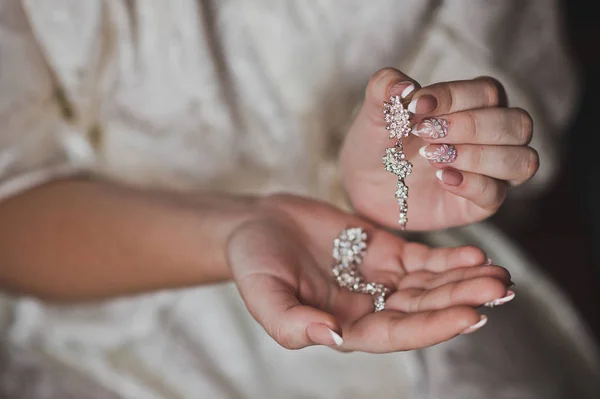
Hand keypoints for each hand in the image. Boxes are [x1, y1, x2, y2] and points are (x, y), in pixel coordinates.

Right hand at [228, 194, 511, 351]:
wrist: (257, 225)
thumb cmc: (254, 264)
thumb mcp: (263, 294)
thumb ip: (291, 322)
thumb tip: (332, 338)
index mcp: (346, 328)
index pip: (396, 333)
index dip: (432, 327)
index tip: (470, 316)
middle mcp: (370, 308)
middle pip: (423, 309)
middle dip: (460, 300)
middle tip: (498, 289)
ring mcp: (380, 279)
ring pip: (430, 285)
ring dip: (464, 281)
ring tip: (498, 274)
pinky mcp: (385, 250)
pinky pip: (422, 259)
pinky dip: (448, 258)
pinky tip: (474, 253)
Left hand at [341, 68, 538, 230]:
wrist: (364, 183)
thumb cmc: (379, 141)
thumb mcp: (375, 112)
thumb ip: (383, 88)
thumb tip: (403, 86)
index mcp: (474, 103)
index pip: (487, 92)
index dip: (454, 97)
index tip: (416, 106)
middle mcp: (492, 135)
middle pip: (517, 123)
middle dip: (471, 127)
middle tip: (426, 133)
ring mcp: (490, 171)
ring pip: (522, 160)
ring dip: (479, 156)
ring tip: (434, 156)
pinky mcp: (480, 202)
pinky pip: (497, 194)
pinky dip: (473, 184)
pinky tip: (442, 178)